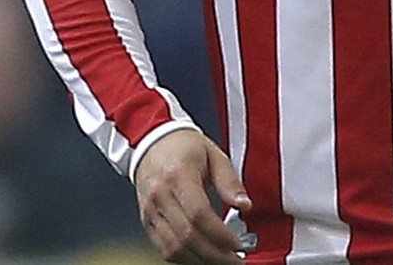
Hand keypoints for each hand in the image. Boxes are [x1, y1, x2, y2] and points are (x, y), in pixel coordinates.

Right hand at [134, 129, 252, 263]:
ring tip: (221, 260)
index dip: (220, 235)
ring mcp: (150, 210)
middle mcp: (160, 195)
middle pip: (186, 236)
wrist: (152, 141)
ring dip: (200, 260)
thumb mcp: (214, 155)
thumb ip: (230, 182)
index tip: (237, 244)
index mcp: (178, 175)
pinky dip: (183, 257)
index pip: (198, 215)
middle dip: (214, 254)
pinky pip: (163, 247)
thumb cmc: (183, 146)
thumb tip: (246, 204)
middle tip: (234, 259)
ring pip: (173, 247)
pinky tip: (201, 256)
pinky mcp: (146, 220)